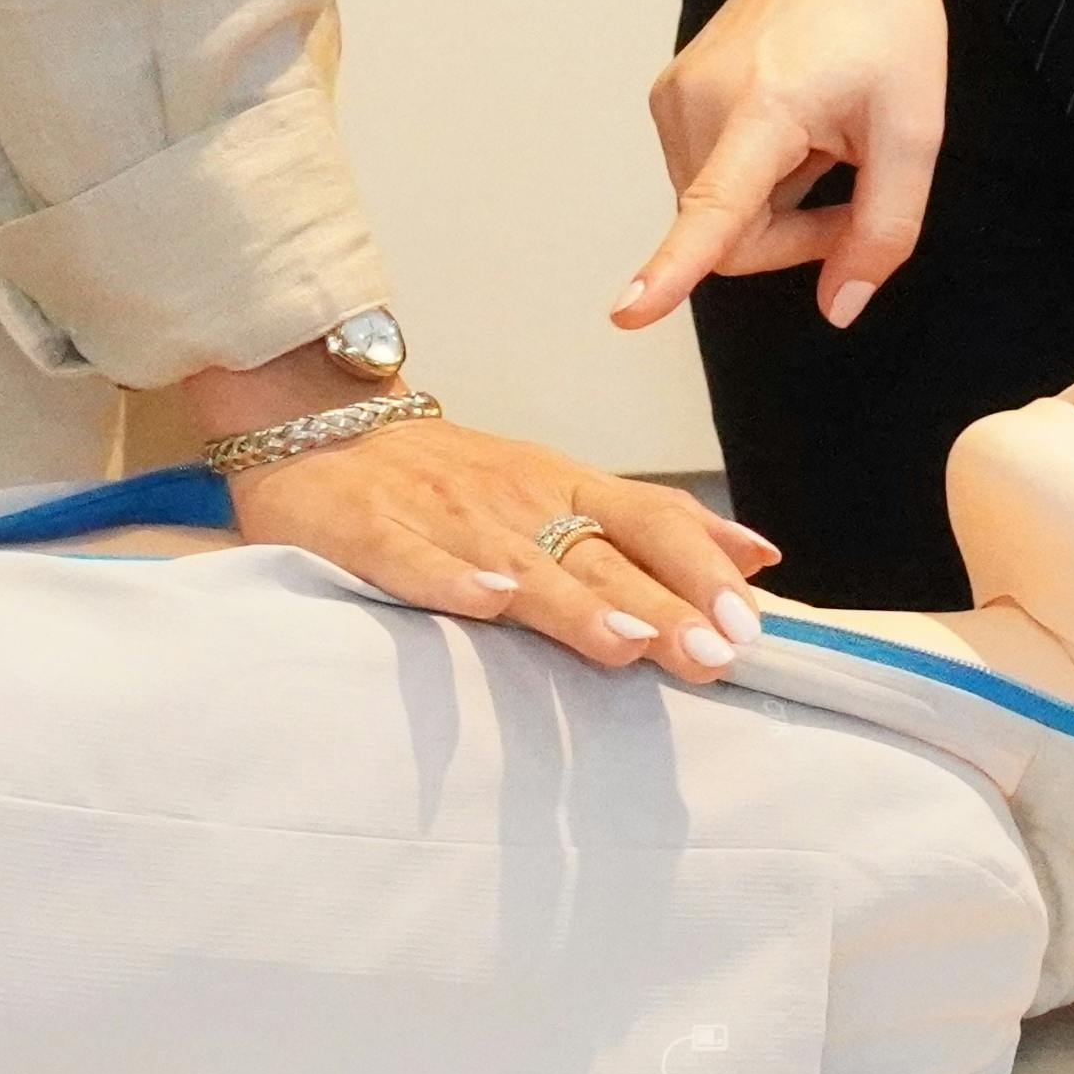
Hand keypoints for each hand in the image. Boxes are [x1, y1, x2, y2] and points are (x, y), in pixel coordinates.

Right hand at [216, 400, 774, 683]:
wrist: (318, 417)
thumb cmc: (449, 474)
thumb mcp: (560, 487)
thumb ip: (652, 525)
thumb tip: (756, 557)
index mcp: (561, 486)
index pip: (650, 519)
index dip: (702, 567)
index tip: (754, 623)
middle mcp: (515, 498)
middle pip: (600, 551)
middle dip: (662, 604)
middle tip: (715, 656)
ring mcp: (442, 512)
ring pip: (520, 562)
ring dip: (577, 604)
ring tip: (630, 642)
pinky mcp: (368, 529)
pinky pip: (413, 558)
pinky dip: (452, 578)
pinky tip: (488, 601)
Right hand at [616, 0, 947, 333]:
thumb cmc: (884, 16)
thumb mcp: (914, 131)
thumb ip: (882, 229)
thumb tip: (836, 307)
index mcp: (763, 107)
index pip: (712, 208)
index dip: (673, 269)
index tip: (627, 312)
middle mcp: (699, 101)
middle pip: (729, 236)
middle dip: (795, 233)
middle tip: (853, 181)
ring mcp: (675, 96)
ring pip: (716, 212)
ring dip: (776, 201)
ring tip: (822, 134)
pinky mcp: (670, 96)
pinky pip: (708, 176)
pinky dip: (754, 174)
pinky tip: (793, 122)